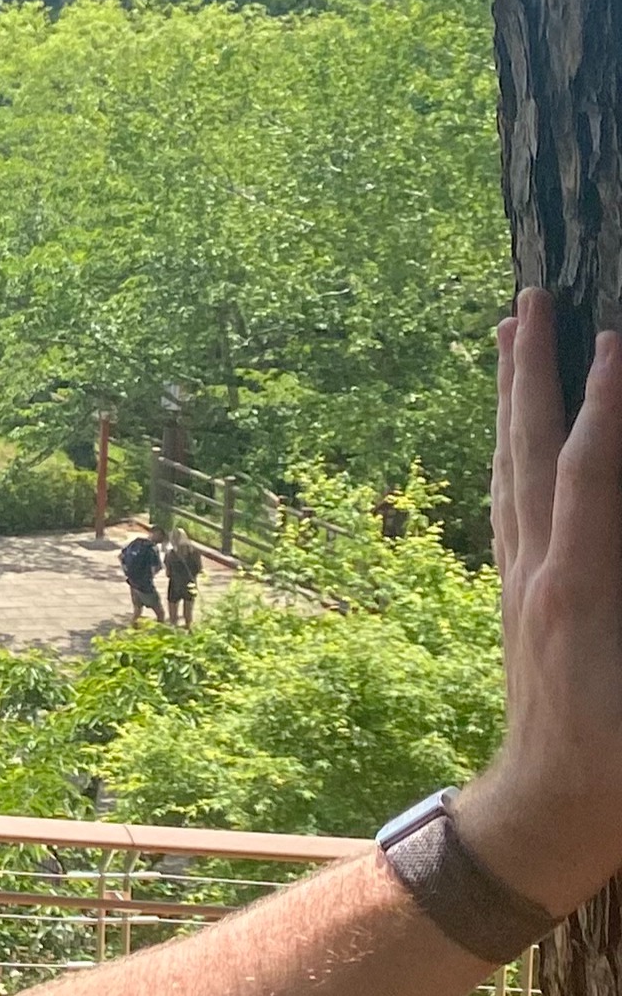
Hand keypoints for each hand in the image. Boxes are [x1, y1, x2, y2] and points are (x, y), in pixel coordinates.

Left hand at [455, 290, 621, 916]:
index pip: (588, 474)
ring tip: (505, 337)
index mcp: (577, 589)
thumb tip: (615, 510)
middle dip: (527, 371)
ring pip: (509, 467)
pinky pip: (509, 503)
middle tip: (524, 299)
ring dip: (509, 398)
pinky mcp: (516, 597)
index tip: (610, 340)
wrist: (548, 817)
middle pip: (527, 448)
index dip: (602, 407)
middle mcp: (536, 571)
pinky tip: (511, 434)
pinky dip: (513, 452)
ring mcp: (519, 580)